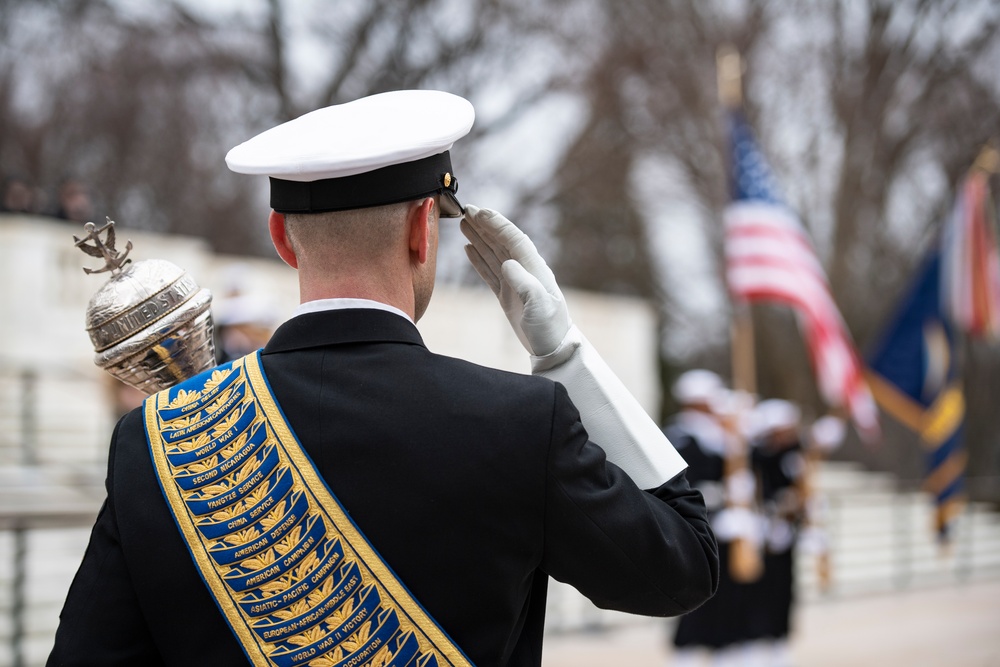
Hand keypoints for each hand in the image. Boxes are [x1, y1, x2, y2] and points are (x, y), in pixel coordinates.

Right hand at [461, 205, 570, 356]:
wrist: (553, 348)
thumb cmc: (550, 327)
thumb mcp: (540, 305)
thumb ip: (524, 283)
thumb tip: (506, 263)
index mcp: (533, 268)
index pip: (512, 239)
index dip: (496, 224)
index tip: (478, 212)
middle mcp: (524, 270)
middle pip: (501, 241)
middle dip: (484, 225)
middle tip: (465, 210)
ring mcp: (514, 282)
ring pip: (493, 253)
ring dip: (479, 238)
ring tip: (463, 224)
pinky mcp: (507, 295)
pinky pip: (489, 272)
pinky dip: (478, 259)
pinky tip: (468, 249)